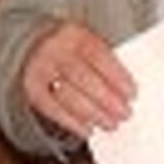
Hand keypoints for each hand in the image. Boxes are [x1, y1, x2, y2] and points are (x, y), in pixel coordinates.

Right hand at [23, 22, 135, 136]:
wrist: (33, 45)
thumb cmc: (70, 48)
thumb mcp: (87, 43)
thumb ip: (103, 61)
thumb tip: (124, 91)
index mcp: (73, 34)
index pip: (98, 55)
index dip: (116, 76)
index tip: (131, 93)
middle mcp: (54, 50)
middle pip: (83, 78)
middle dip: (107, 99)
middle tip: (124, 114)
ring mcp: (41, 71)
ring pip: (69, 96)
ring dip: (93, 113)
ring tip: (111, 124)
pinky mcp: (32, 89)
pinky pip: (53, 109)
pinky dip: (72, 122)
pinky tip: (88, 130)